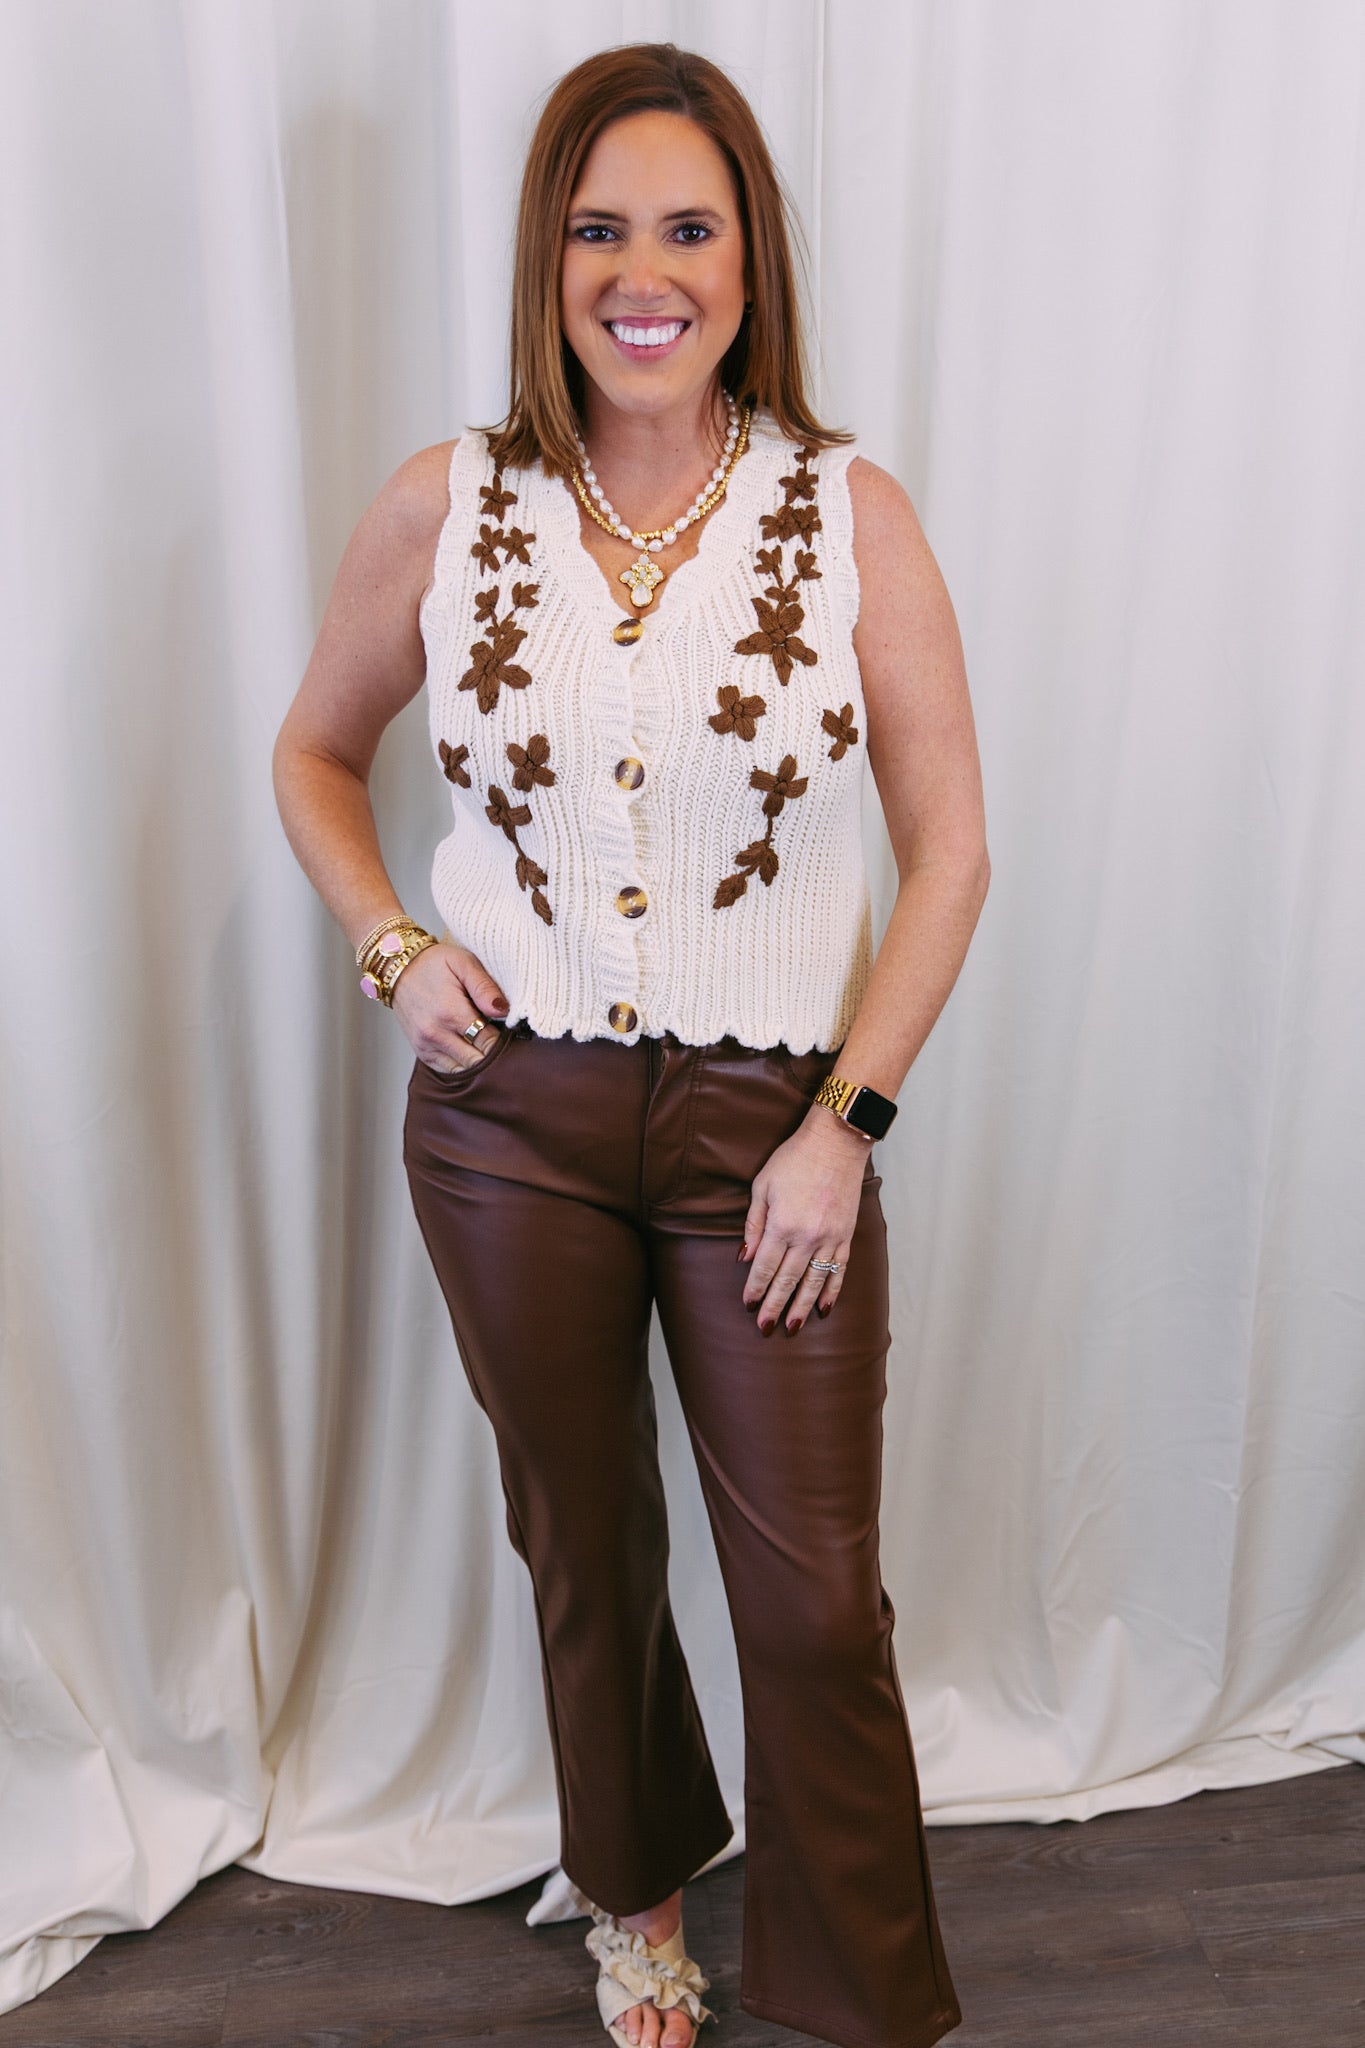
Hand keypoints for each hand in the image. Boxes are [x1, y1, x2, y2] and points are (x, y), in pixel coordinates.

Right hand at [389, 942, 509, 1073]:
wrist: (397, 968)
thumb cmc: (434, 963)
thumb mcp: (463, 963)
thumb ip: (484, 987)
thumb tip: (503, 1010)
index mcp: (451, 1013)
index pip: (489, 1043)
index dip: (504, 1040)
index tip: (510, 1031)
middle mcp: (436, 1034)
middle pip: (478, 1061)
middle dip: (493, 1053)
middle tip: (500, 1038)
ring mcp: (426, 1045)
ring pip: (464, 1070)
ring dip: (478, 1060)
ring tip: (484, 1041)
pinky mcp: (421, 1051)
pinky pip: (448, 1070)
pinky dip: (462, 1063)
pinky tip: (469, 1047)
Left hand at [740, 1106, 872, 1331]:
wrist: (836, 1143)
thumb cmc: (794, 1160)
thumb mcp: (762, 1186)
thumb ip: (753, 1224)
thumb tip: (745, 1257)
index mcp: (782, 1224)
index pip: (765, 1267)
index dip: (756, 1288)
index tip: (748, 1305)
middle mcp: (807, 1237)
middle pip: (788, 1280)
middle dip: (775, 1306)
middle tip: (766, 1329)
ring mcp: (830, 1237)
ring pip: (814, 1281)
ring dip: (802, 1306)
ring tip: (794, 1327)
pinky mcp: (847, 1234)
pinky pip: (839, 1269)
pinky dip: (832, 1290)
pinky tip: (824, 1307)